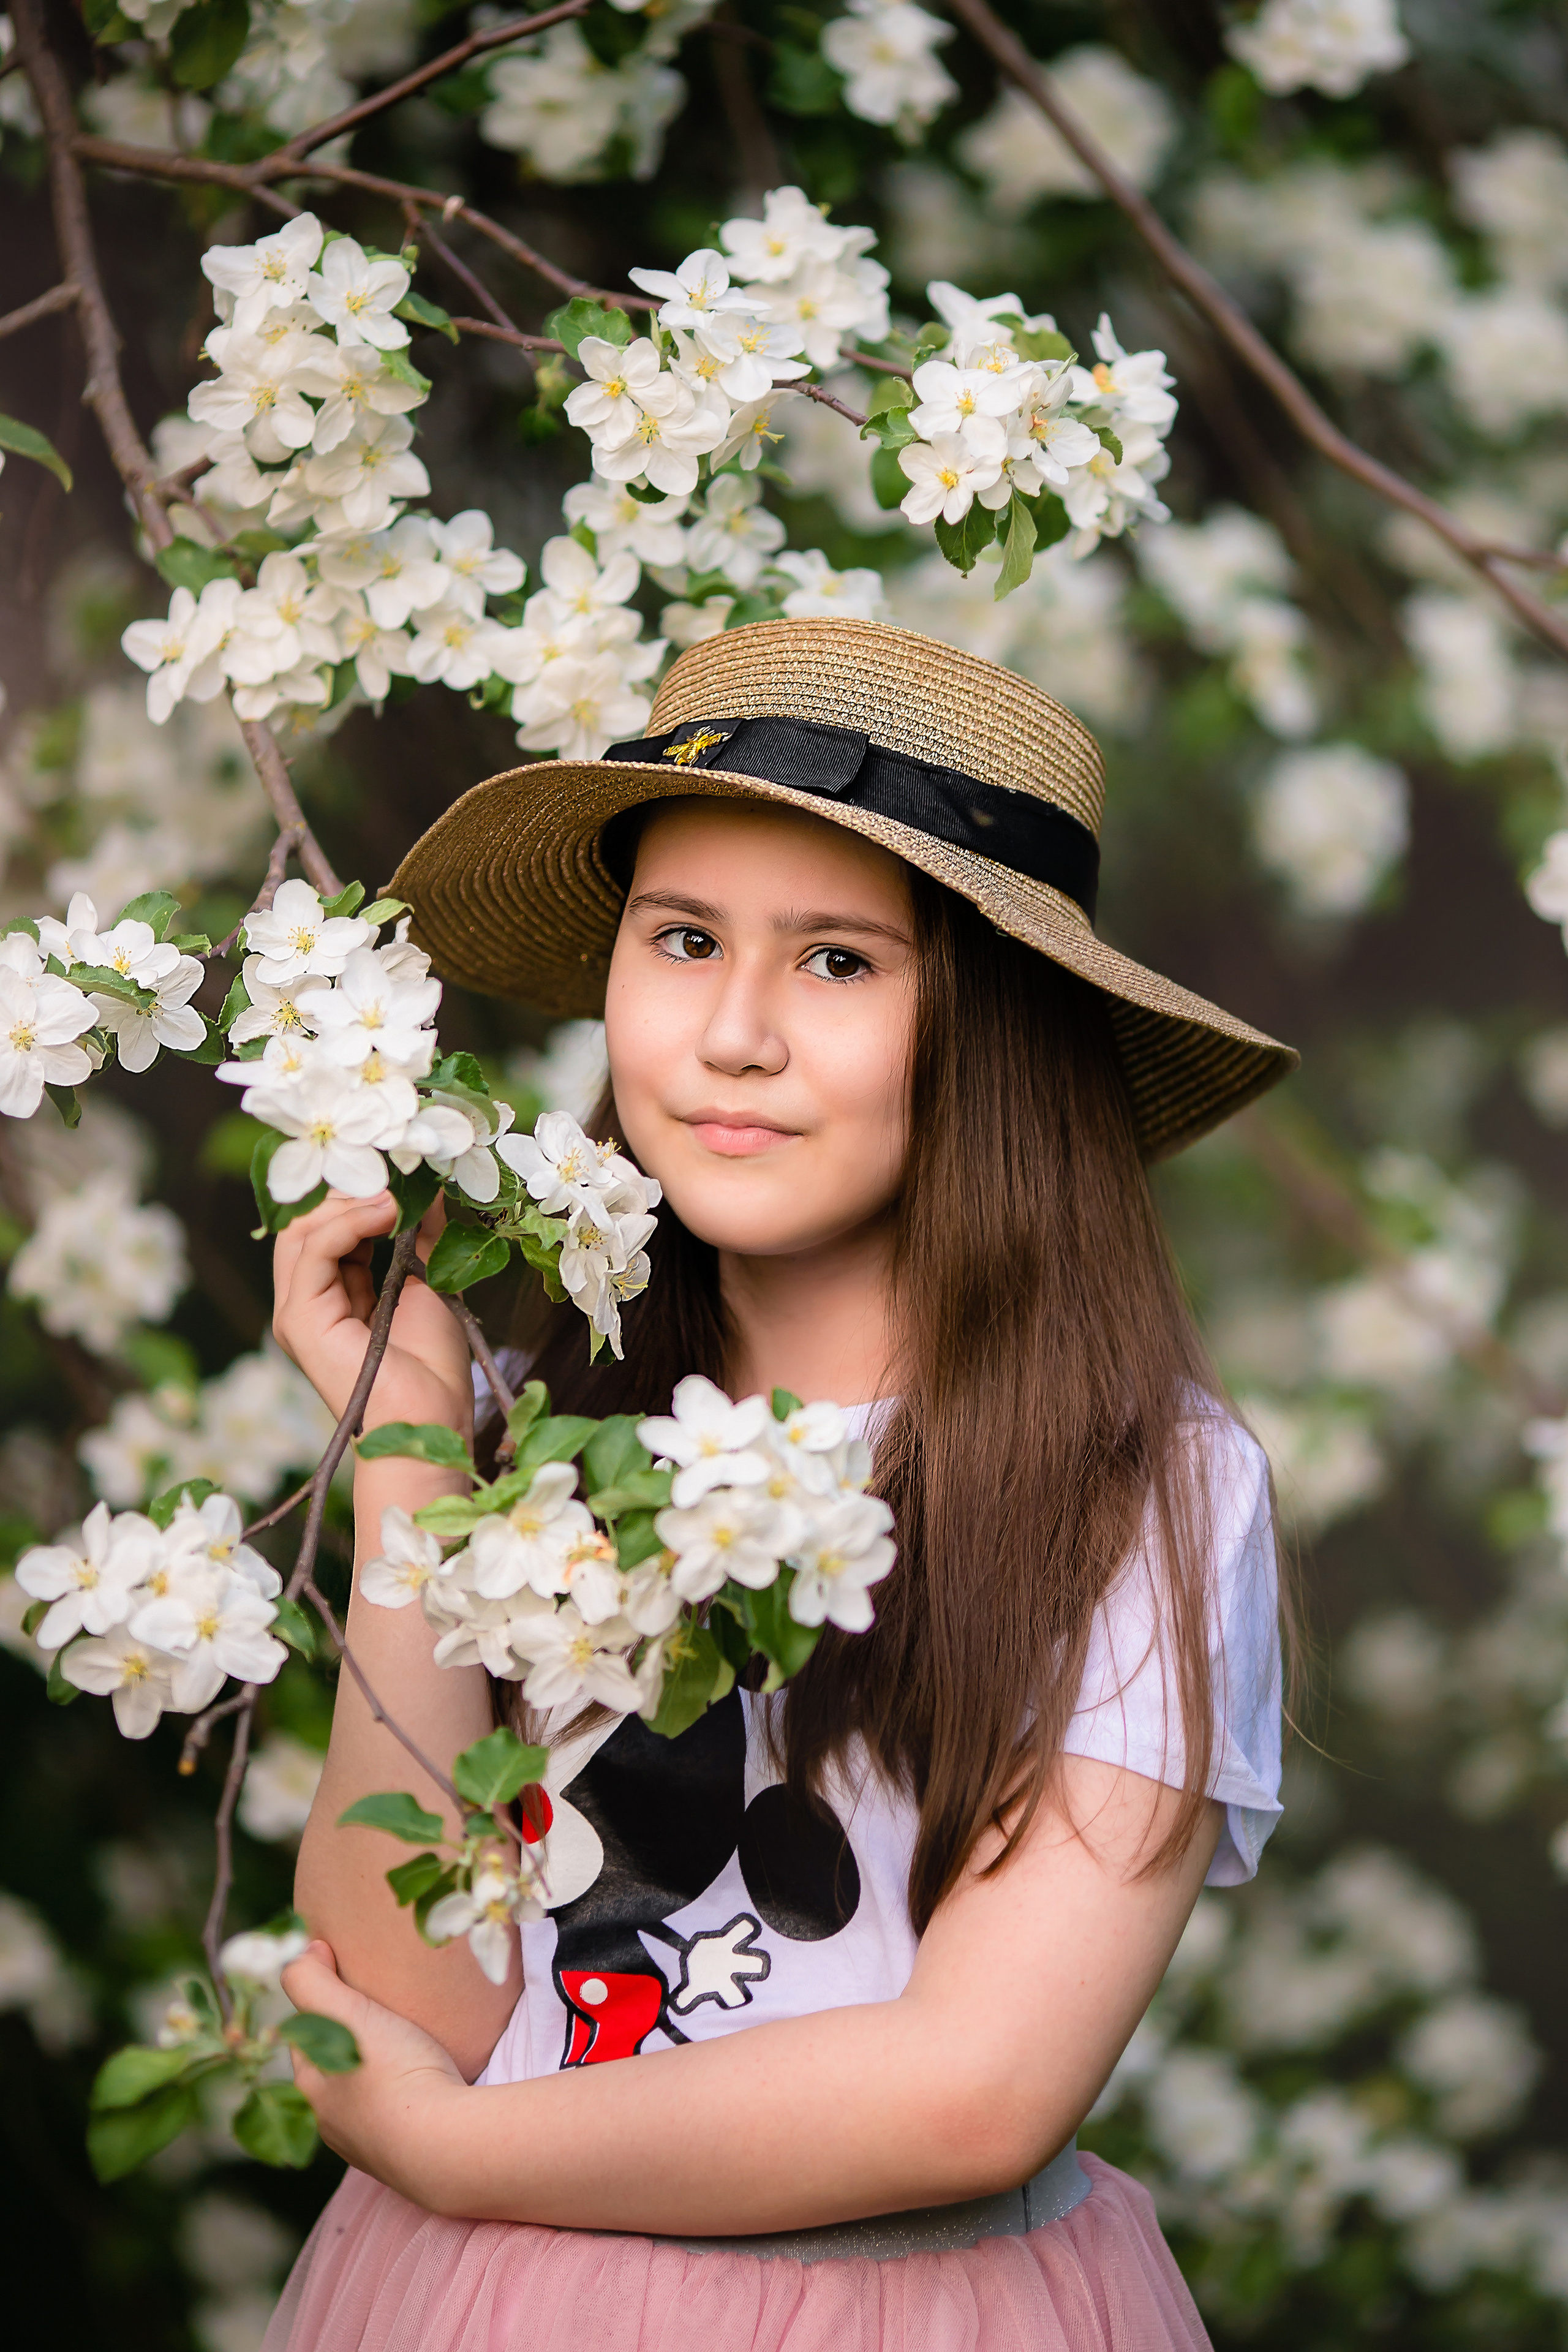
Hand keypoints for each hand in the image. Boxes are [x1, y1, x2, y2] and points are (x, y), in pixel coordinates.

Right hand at [273, 1190, 472, 1434]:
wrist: (431, 1419)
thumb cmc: (432, 1366)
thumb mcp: (430, 1282)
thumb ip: (422, 1234)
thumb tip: (428, 1184)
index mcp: (334, 1294)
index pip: (327, 1226)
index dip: (358, 1193)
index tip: (399, 1171)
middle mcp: (308, 1301)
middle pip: (307, 1223)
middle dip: (350, 1190)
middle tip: (395, 1174)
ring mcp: (298, 1311)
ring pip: (303, 1231)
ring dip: (351, 1201)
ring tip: (396, 1193)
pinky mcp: (300, 1320)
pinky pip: (313, 1252)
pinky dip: (348, 1222)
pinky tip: (386, 1212)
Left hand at [282, 1939, 471, 2205]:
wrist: (447, 2143)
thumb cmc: (393, 2074)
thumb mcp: (345, 2014)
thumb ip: (312, 1981)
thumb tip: (305, 1953)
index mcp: (312, 2093)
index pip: (305, 2037)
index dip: (321, 2003)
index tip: (347, 1972)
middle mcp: (335, 2125)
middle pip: (335, 2067)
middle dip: (350, 2039)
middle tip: (381, 2006)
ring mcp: (373, 2145)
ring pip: (367, 2094)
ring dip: (380, 2068)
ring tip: (408, 2039)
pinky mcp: (411, 2154)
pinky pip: (401, 2113)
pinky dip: (406, 2094)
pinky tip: (426, 2080)